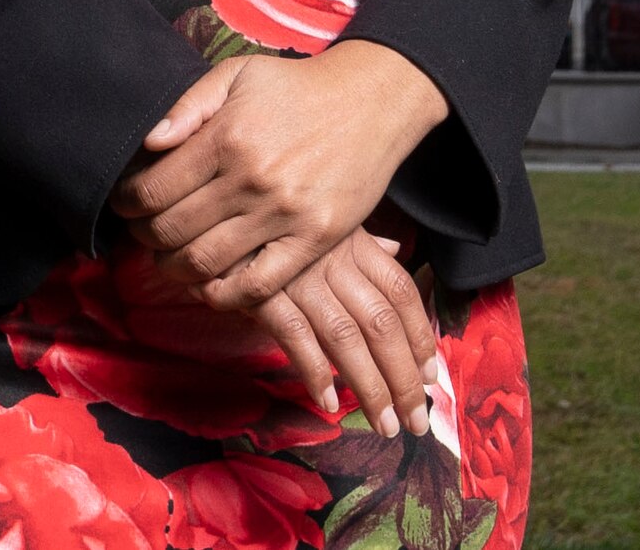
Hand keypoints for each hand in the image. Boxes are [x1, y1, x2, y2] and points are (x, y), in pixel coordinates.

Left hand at [110, 42, 450, 312]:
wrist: (371, 101)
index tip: (124, 206)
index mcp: (226, 137)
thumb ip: (188, 105)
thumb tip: (147, 142)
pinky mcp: (314, 239)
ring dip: (175, 269)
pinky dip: (225, 296)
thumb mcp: (238, 74)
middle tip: (144, 234)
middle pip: (172, 230)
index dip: (126, 204)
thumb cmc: (297, 88)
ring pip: (205, 263)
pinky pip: (258, 286)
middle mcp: (251, 179)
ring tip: (172, 258)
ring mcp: (284, 213)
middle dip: (145, 238)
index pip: (152, 190)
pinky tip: (211, 285)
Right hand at [242, 229, 439, 431]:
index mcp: (352, 241)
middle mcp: (332, 259)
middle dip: (405, 377)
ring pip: (347, 338)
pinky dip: (316, 373)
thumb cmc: (269, 223)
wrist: (209, 215)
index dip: (419, 336)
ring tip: (386, 425)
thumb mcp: (321, 222)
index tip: (430, 374)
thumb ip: (360, 241)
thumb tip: (395, 251)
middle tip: (417, 419)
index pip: (401, 291)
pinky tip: (330, 403)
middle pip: (382, 323)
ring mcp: (298, 277)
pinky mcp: (262, 293)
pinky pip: (297, 337)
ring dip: (371, 388)